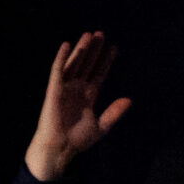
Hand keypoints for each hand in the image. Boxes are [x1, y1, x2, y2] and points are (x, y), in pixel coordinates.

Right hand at [25, 32, 131, 181]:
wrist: (60, 149)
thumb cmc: (77, 140)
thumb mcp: (102, 126)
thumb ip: (114, 112)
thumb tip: (129, 100)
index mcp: (88, 97)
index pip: (99, 74)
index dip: (106, 61)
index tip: (114, 48)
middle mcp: (77, 89)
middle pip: (87, 64)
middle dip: (95, 50)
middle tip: (102, 34)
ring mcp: (65, 88)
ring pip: (74, 64)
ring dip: (81, 49)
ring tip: (90, 35)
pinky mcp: (54, 90)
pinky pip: (57, 70)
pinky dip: (62, 58)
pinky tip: (67, 45)